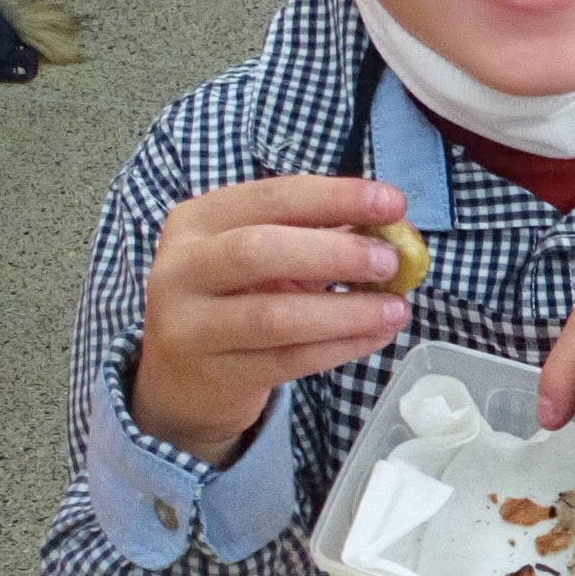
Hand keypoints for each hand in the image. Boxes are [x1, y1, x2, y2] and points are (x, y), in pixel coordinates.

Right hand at [132, 174, 414, 465]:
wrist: (178, 378)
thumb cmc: (233, 299)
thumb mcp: (262, 257)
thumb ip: (320, 235)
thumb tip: (396, 228)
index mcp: (197, 220)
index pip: (271, 197)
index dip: (336, 197)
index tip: (393, 203)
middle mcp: (183, 268)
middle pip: (259, 251)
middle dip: (335, 253)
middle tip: (391, 261)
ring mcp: (191, 326)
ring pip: (275, 316)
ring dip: (346, 311)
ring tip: (396, 308)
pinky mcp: (215, 375)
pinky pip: (288, 361)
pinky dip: (340, 347)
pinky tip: (375, 336)